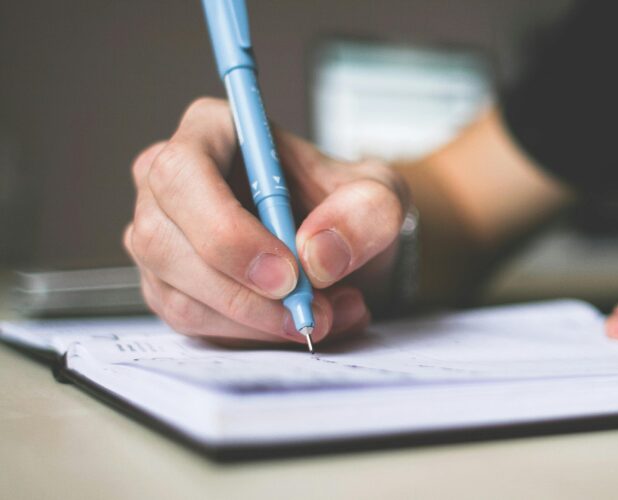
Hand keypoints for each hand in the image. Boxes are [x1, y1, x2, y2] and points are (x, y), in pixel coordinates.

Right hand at [124, 98, 408, 345]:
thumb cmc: (349, 205)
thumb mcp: (381, 195)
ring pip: (179, 295)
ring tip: (327, 315)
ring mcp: (160, 238)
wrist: (345, 246)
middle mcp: (168, 182)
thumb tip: (317, 255)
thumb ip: (365, 212)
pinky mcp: (170, 287)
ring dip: (257, 322)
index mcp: (212, 131)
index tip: (287, 273)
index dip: (226, 230)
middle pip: (163, 241)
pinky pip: (194, 325)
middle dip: (243, 293)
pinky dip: (253, 337)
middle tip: (311, 312)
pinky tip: (300, 323)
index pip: (182, 174)